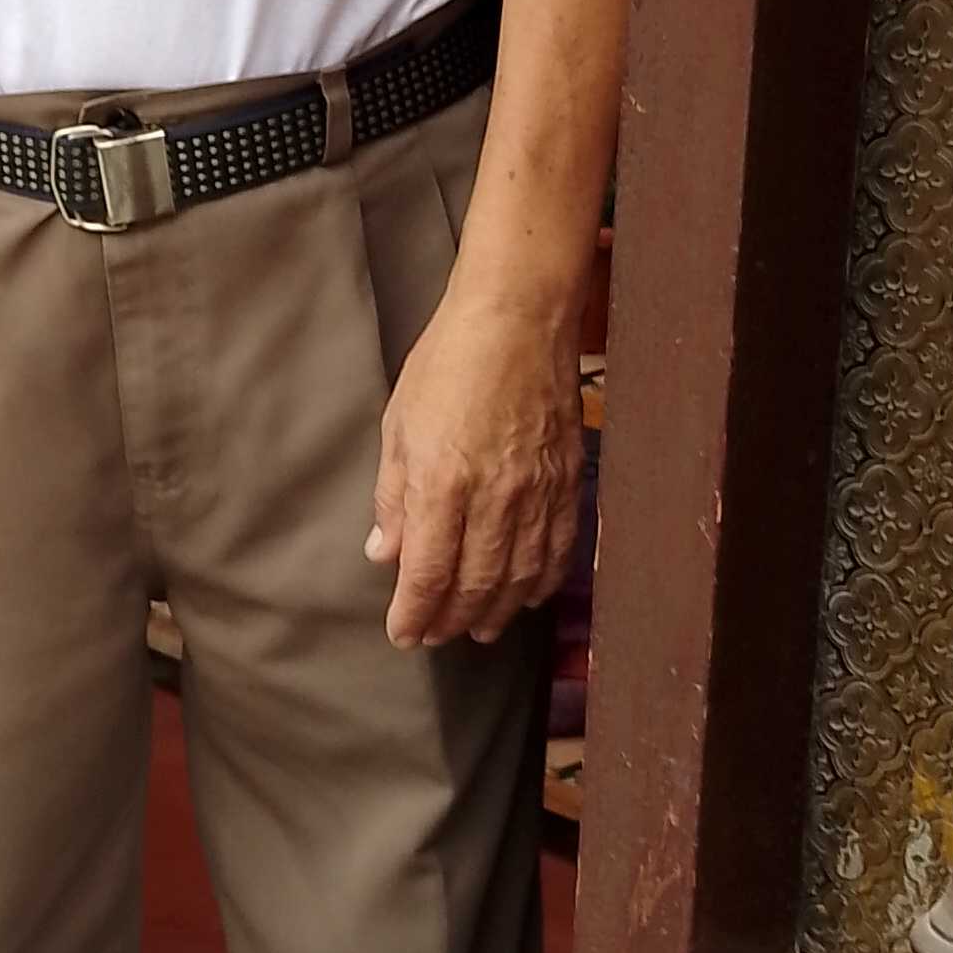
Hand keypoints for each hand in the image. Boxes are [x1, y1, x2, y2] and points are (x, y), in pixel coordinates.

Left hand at [367, 283, 583, 650]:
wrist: (520, 316)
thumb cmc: (450, 359)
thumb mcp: (400, 423)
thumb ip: (393, 495)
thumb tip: (384, 551)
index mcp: (442, 482)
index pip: (427, 572)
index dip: (414, 613)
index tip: (403, 634)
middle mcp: (493, 497)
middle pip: (475, 585)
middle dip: (451, 620)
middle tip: (436, 636)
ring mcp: (538, 491)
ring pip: (520, 576)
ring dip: (497, 611)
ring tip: (478, 629)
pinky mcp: (568, 480)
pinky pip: (559, 549)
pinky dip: (542, 581)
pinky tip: (528, 596)